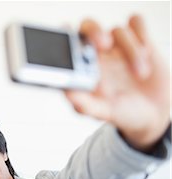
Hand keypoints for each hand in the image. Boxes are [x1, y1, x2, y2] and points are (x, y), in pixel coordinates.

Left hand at [65, 15, 169, 151]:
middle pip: (88, 27)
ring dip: (130, 51)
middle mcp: (98, 53)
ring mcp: (118, 46)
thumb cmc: (120, 112)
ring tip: (140, 75)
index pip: (68, 45)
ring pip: (118, 31)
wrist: (152, 114)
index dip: (66, 37)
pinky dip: (141, 36)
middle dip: (94, 31)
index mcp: (82, 67)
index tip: (68, 36)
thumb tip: (68, 92)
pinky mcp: (140, 41)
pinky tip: (146, 54)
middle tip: (103, 45)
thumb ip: (84, 103)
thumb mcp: (102, 112)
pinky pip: (137, 24)